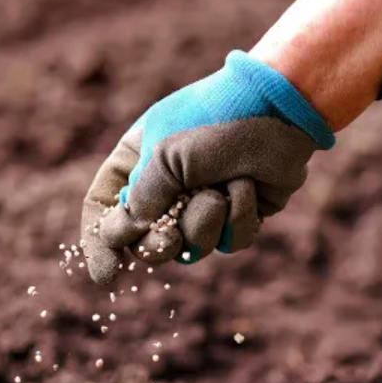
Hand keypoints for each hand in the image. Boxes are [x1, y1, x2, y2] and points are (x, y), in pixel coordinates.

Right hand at [81, 51, 334, 284]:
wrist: (281, 107)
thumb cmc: (217, 119)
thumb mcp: (166, 155)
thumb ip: (140, 199)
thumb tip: (127, 234)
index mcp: (137, 161)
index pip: (103, 208)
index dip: (100, 243)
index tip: (107, 275)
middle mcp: (168, 185)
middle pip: (145, 241)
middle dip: (158, 245)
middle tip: (169, 240)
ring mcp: (204, 202)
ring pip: (191, 248)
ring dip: (205, 223)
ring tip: (221, 189)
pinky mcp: (240, 214)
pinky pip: (230, 242)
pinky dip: (239, 218)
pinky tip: (248, 187)